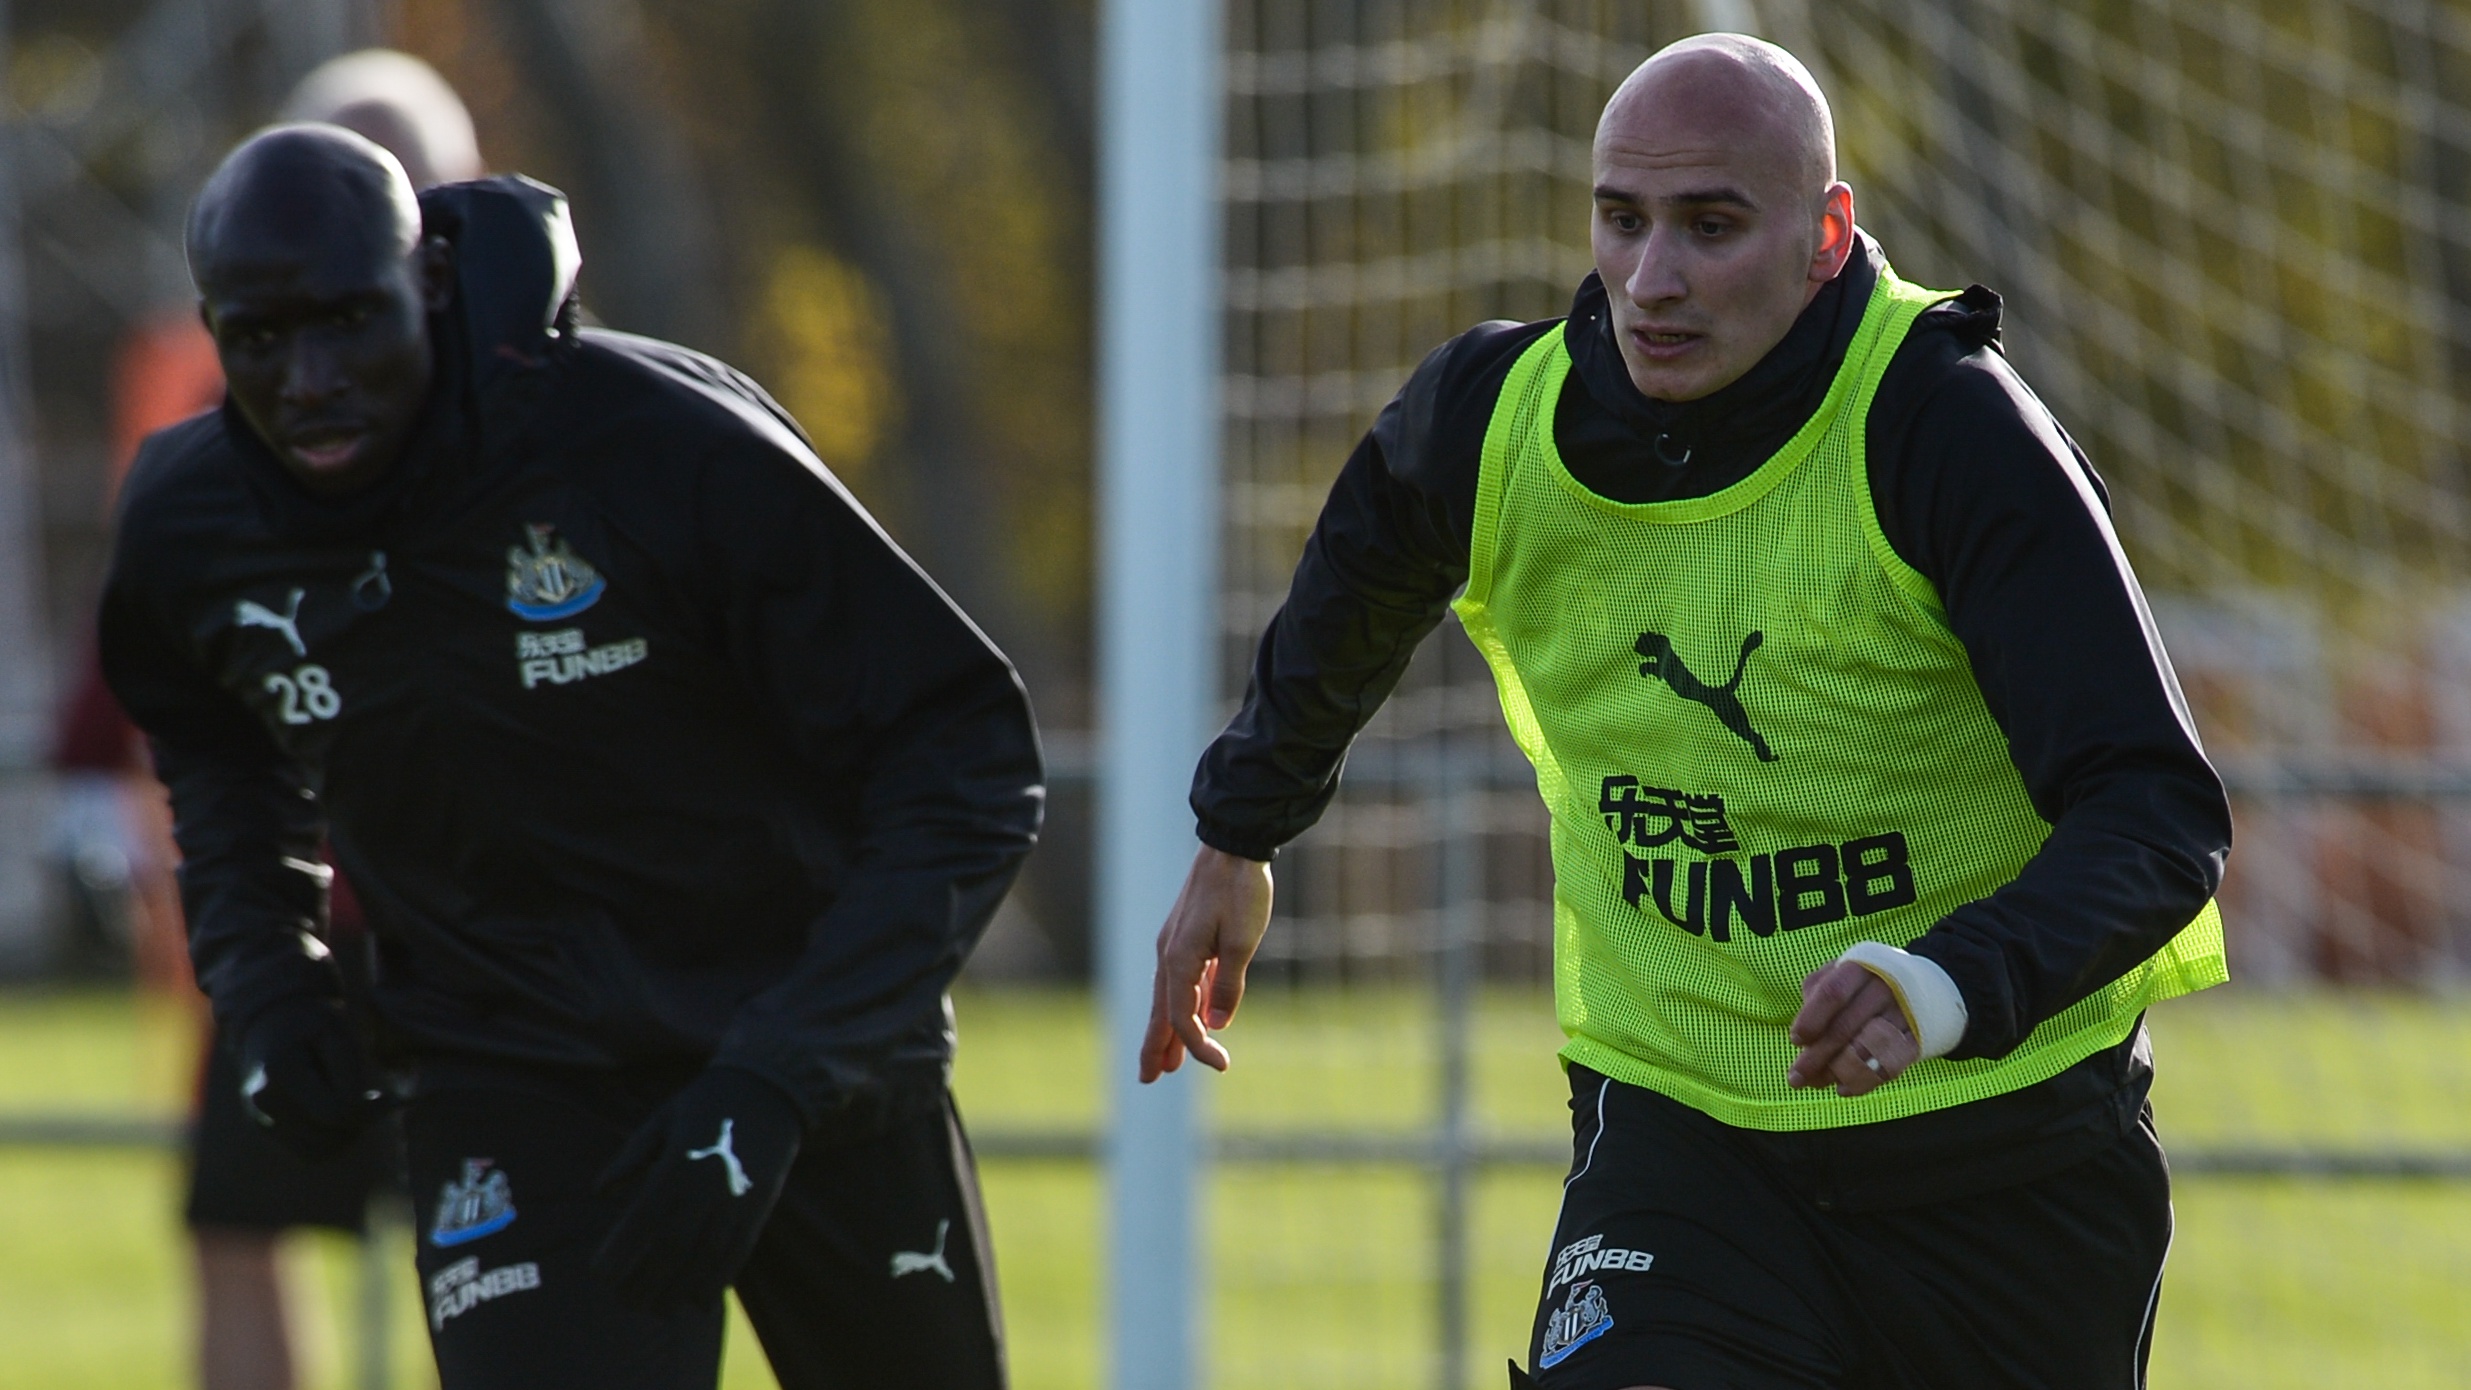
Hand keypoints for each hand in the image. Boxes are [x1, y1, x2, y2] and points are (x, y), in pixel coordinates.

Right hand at [236, 996, 385, 1159]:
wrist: (267, 1029)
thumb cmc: (310, 1028)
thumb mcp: (336, 1036)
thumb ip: (353, 1075)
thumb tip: (386, 1107)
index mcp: (279, 1073)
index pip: (336, 1113)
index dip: (365, 1107)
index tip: (376, 1094)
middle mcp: (263, 1104)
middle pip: (330, 1138)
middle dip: (357, 1122)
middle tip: (366, 1097)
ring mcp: (261, 1121)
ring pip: (322, 1152)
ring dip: (346, 1133)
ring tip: (347, 1102)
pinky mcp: (267, 1132)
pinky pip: (311, 1152)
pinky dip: (331, 1139)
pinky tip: (334, 1113)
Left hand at [591, 1066, 802, 1308]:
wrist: (771, 1091)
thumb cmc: (707, 1103)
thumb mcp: (661, 1119)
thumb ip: (630, 1157)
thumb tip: (599, 1192)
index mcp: (676, 1166)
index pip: (641, 1223)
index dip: (619, 1255)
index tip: (600, 1274)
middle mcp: (705, 1191)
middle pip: (670, 1253)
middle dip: (645, 1284)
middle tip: (625, 1302)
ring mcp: (734, 1203)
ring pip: (703, 1261)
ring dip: (678, 1292)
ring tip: (658, 1310)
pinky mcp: (758, 1210)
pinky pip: (736, 1255)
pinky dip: (717, 1282)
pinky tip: (699, 1300)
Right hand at [1139, 846, 1273, 1081]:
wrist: (1232, 846)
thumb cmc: (1240, 890)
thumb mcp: (1242, 941)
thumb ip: (1228, 986)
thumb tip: (1217, 1024)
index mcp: (1179, 959)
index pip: (1183, 1018)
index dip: (1199, 1046)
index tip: (1222, 1066)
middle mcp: (1169, 954)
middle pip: (1161, 1012)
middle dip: (1156, 1047)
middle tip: (1147, 1079)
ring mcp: (1175, 944)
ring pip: (1168, 997)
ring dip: (1167, 1030)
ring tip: (1165, 1060)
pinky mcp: (1186, 936)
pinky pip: (1180, 980)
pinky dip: (1182, 1004)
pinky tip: (1192, 1016)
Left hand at [1786, 961, 1918, 1097]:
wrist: (1920, 985)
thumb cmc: (1863, 983)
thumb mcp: (1838, 974)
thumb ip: (1815, 998)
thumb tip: (1802, 1040)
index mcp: (1858, 968)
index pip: (1832, 993)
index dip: (1811, 1019)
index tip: (1795, 1041)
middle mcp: (1884, 988)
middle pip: (1845, 1027)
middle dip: (1816, 1056)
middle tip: (1795, 1079)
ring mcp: (1903, 1013)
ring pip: (1865, 1050)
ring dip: (1835, 1072)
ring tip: (1815, 1083)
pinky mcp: (1917, 1038)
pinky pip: (1889, 1066)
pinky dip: (1864, 1081)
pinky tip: (1844, 1088)